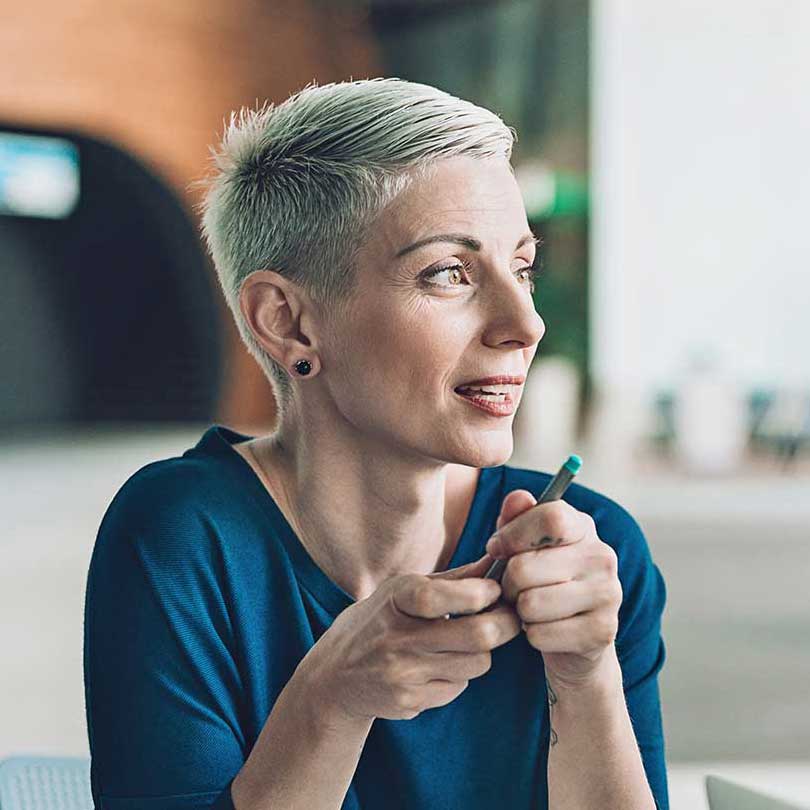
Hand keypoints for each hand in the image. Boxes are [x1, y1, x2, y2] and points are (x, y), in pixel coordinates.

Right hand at [302, 554, 521, 721]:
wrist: (333, 677)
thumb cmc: (377, 622)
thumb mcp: (401, 591)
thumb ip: (450, 580)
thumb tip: (494, 562)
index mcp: (396, 601)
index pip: (442, 597)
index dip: (480, 592)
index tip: (494, 589)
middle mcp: (397, 638)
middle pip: (477, 636)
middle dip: (505, 624)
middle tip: (512, 616)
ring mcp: (403, 674)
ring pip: (477, 663)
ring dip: (482, 651)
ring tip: (466, 641)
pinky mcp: (409, 702)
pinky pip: (458, 687)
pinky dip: (459, 675)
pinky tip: (439, 665)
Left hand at [485, 490, 621, 688]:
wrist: (573, 636)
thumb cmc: (539, 579)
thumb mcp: (524, 545)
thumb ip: (515, 519)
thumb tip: (518, 499)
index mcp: (583, 527)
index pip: (551, 518)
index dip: (513, 534)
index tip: (495, 549)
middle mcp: (602, 557)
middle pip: (524, 568)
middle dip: (506, 582)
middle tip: (513, 589)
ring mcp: (608, 594)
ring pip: (530, 604)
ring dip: (519, 611)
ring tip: (529, 608)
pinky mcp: (602, 632)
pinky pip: (540, 634)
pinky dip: (532, 636)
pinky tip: (544, 629)